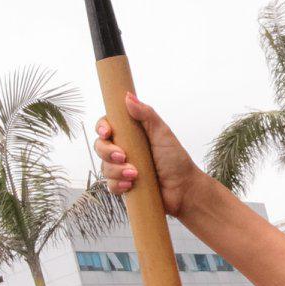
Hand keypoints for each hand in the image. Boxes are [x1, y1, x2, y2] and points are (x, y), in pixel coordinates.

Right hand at [93, 93, 206, 216]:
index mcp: (131, 135)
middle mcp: (124, 150)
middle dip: (107, 151)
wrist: (184, 189)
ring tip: (135, 174)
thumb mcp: (162, 133)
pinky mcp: (124, 186)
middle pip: (100, 146)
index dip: (102, 128)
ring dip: (116, 170)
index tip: (107, 132)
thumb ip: (146, 114)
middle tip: (122, 156)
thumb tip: (127, 97)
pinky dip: (118, 185)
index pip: (107, 127)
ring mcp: (123, 168)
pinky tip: (130, 185)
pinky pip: (110, 185)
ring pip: (104, 167)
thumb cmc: (175, 159)